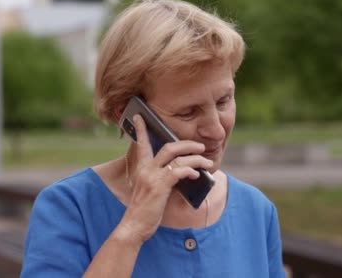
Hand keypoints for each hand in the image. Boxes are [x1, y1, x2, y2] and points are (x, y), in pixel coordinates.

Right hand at [116, 114, 212, 243]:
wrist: (134, 225)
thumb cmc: (145, 210)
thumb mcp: (151, 190)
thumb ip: (162, 179)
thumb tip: (183, 173)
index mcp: (142, 168)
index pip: (141, 144)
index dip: (142, 129)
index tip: (139, 116)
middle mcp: (146, 169)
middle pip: (168, 147)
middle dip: (187, 144)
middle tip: (200, 146)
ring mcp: (152, 176)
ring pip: (177, 158)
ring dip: (196, 158)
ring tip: (207, 163)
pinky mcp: (159, 186)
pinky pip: (178, 172)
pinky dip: (190, 171)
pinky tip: (197, 175)